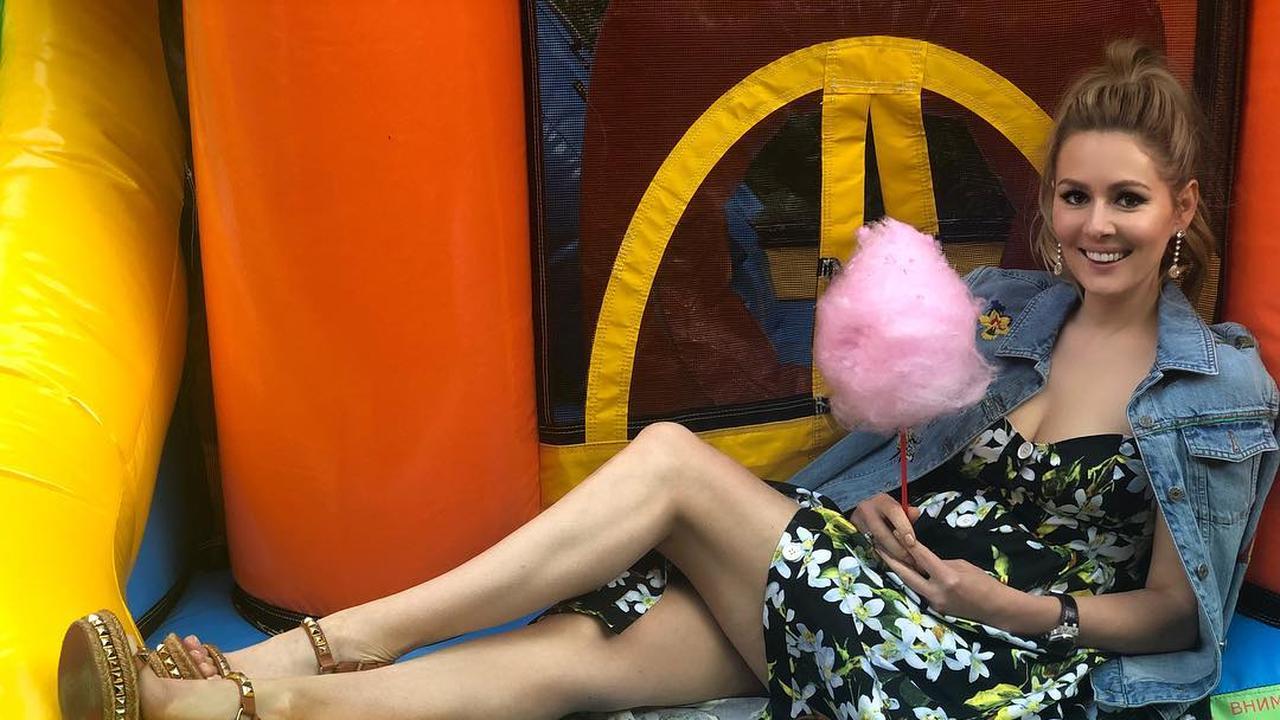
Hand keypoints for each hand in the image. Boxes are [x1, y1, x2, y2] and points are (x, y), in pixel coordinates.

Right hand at [847, 493, 920, 567]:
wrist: (860, 506)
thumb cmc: (882, 507)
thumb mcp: (896, 505)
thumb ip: (908, 512)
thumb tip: (916, 514)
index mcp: (881, 502)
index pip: (894, 513)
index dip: (904, 528)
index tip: (912, 542)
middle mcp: (868, 512)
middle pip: (883, 534)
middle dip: (899, 550)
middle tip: (911, 559)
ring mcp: (859, 525)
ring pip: (877, 545)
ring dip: (892, 557)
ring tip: (905, 562)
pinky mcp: (856, 537)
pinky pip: (872, 550)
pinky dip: (884, 557)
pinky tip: (893, 562)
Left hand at [879, 539, 1020, 626]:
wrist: (996, 608)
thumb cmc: (983, 582)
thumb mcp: (962, 565)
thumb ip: (939, 562)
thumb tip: (923, 560)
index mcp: (946, 577)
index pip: (921, 557)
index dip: (906, 543)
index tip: (894, 532)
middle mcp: (936, 592)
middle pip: (906, 575)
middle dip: (890, 560)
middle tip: (876, 547)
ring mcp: (934, 603)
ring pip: (910, 585)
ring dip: (898, 571)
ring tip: (885, 557)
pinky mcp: (935, 609)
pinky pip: (919, 592)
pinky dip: (912, 581)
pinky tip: (904, 572)